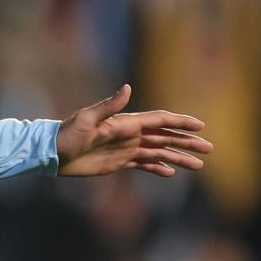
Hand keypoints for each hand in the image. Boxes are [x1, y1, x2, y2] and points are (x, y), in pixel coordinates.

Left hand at [56, 84, 211, 177]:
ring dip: (179, 157)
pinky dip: (158, 167)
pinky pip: (144, 164)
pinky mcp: (119, 162)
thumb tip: (128, 87)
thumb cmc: (67, 134)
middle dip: (187, 142)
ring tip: (199, 165)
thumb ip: (109, 105)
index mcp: (127, 123)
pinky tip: (170, 173)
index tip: (200, 127)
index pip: (160, 121)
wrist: (51, 154)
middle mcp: (130, 134)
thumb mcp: (87, 119)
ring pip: (159, 152)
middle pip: (166, 137)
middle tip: (209, 149)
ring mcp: (126, 148)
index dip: (181, 123)